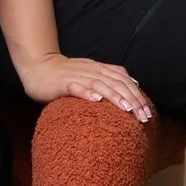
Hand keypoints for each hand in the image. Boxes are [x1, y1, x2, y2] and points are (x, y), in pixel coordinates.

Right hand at [14, 52, 151, 122]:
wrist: (38, 67)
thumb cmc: (65, 75)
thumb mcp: (91, 73)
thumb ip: (110, 77)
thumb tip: (133, 84)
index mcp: (100, 69)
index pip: (124, 80)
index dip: (138, 96)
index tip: (148, 113)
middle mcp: (92, 70)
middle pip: (117, 83)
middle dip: (132, 100)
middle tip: (143, 117)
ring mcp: (77, 76)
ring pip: (100, 84)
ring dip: (115, 97)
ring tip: (127, 109)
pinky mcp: (63, 83)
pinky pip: (76, 87)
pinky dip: (87, 92)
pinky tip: (96, 100)